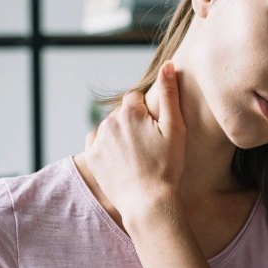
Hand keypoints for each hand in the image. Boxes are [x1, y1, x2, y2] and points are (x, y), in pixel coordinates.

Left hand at [84, 60, 186, 222]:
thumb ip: (169, 93)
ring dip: (120, 135)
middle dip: (133, 123)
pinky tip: (121, 160)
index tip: (155, 132)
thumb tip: (168, 64)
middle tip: (148, 147)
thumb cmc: (167, 166)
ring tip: (136, 156)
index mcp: (130, 111)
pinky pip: (97, 142)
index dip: (147, 114)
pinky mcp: (92, 157)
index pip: (135, 99)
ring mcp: (99, 140)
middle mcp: (109, 122)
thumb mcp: (175, 128)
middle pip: (122, 113)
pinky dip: (106, 146)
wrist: (148, 202)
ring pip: (110, 127)